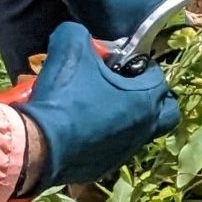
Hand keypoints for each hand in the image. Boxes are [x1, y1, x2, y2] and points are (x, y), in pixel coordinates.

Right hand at [18, 21, 177, 193]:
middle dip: (150, 96)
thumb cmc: (63, 97)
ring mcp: (126, 150)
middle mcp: (144, 127)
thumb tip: (77, 34)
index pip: (157, 75)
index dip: (138, 65)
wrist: (36, 146)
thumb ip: (78, 35)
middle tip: (123, 87)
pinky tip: (81, 127)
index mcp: (146, 98)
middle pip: (165, 110)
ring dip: (126, 117)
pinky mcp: (104, 167)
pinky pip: (114, 148)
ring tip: (98, 105)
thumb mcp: (69, 50)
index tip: (118, 64)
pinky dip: (105, 137)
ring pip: (139, 131)